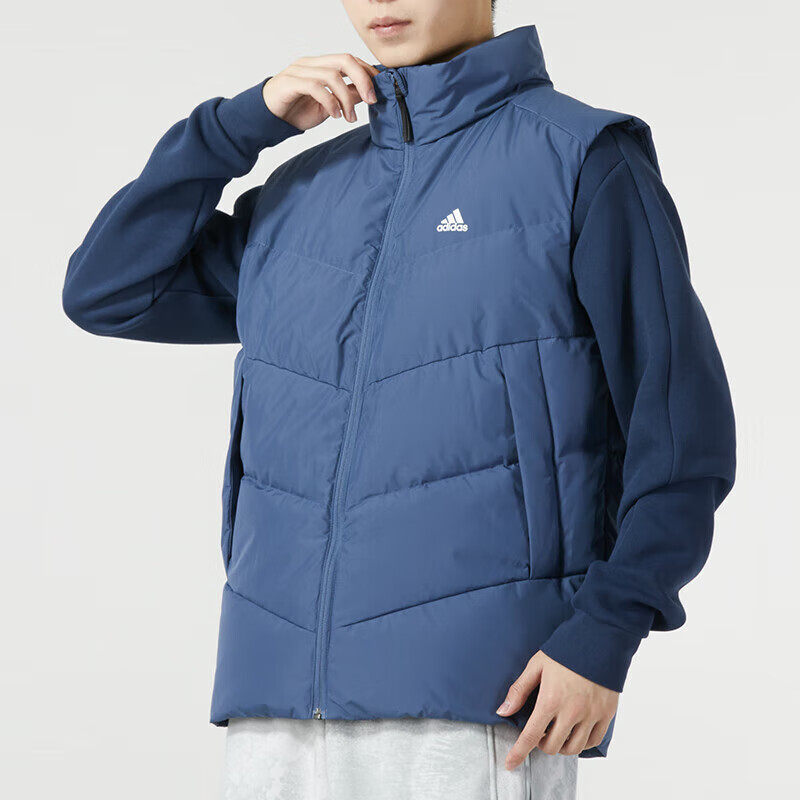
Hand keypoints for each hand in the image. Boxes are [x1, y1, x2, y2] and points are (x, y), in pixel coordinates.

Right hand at [263, 54, 379, 130]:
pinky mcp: (290, 83)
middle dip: (363, 80)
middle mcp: (311, 64)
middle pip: (344, 60)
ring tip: (349, 118)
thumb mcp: (329, 106)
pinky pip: (315, 87)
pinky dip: (330, 102)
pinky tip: (335, 115)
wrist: (269, 119)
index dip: (367, 72)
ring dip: (346, 99)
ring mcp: (299, 71)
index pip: (350, 59)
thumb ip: (346, 97)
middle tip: (372, 101)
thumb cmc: (298, 110)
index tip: (379, 91)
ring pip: (332, 75)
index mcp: (321, 65)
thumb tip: (368, 94)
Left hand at [497, 651, 618, 767]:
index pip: (531, 736)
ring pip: (572, 748)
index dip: (518, 753)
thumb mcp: (537, 665)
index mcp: (551, 699)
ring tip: (557, 731)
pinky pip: (592, 741)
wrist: (599, 638)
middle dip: (541, 743)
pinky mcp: (606, 714)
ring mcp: (591, 715)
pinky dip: (581, 742)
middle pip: (551, 746)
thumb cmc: (565, 650)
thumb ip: (519, 690)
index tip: (510, 764)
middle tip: (540, 731)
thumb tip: (503, 711)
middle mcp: (572, 712)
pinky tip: (575, 731)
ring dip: (560, 745)